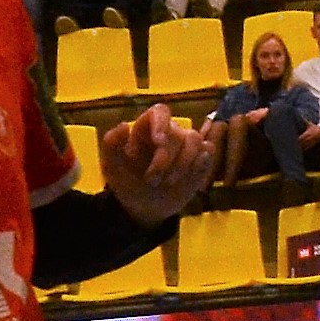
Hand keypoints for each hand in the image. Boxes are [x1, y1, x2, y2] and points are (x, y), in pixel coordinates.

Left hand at [94, 103, 216, 221]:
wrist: (144, 208)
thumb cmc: (127, 183)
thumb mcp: (111, 167)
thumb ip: (111, 144)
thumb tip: (123, 126)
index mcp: (146, 129)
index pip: (160, 112)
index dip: (162, 123)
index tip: (159, 141)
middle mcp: (169, 134)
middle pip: (178, 133)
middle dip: (166, 159)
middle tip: (153, 181)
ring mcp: (186, 147)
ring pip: (197, 140)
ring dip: (184, 164)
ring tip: (170, 182)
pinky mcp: (201, 160)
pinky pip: (208, 152)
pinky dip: (200, 165)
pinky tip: (188, 179)